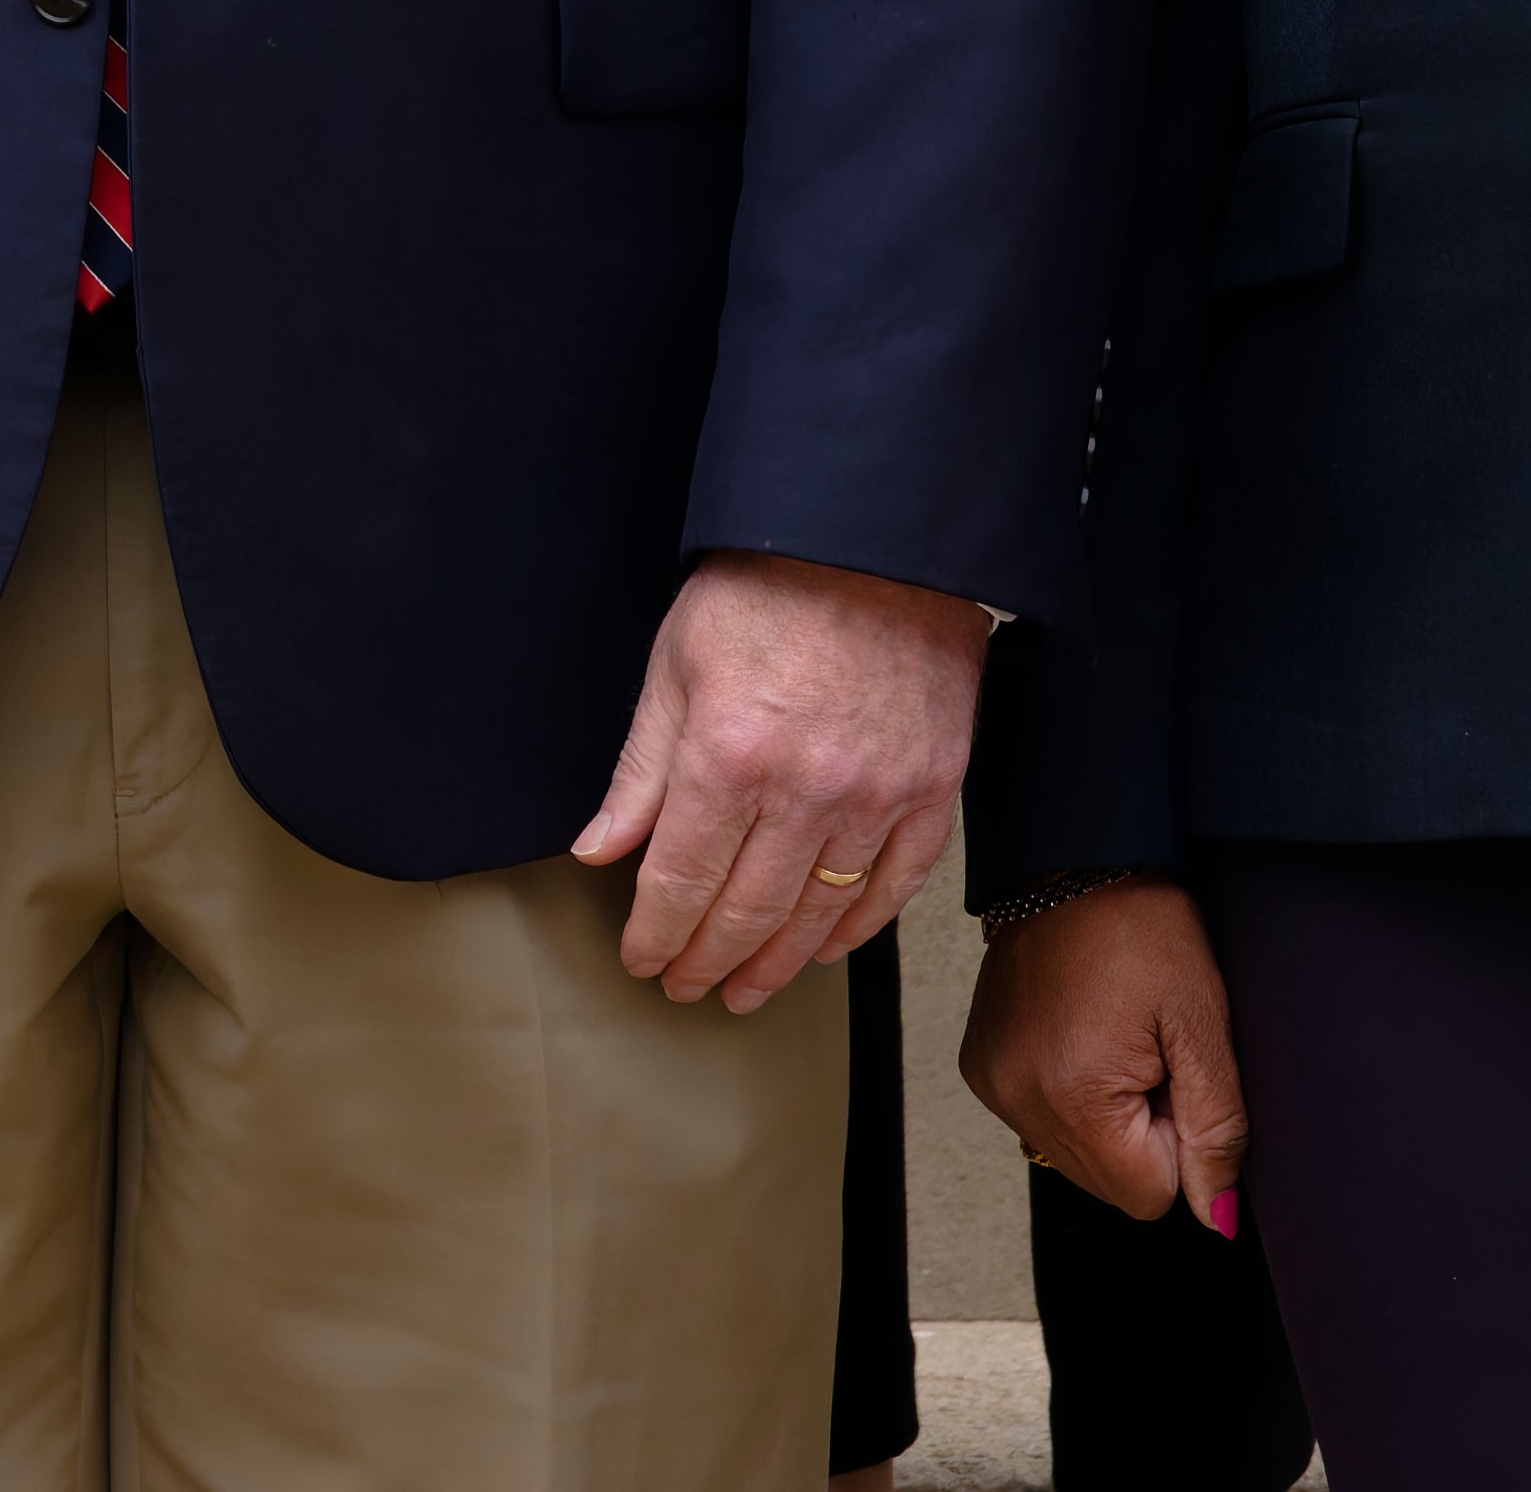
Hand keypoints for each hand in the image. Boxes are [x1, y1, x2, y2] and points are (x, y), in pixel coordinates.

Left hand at [573, 549, 982, 1011]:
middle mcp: (805, 791)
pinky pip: (893, 886)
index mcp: (728, 758)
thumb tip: (599, 851)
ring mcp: (876, 796)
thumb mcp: (674, 667)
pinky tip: (825, 947)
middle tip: (686, 987)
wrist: (872, 542)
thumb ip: (640, 773)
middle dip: (707, 962)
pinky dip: (857, 929)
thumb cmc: (764, 590)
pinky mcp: (931, 790)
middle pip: (747, 913)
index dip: (656, 934)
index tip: (641, 959)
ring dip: (776, 964)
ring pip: (820, 915)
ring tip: (745, 988)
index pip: (681, 882)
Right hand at [965, 876, 1247, 1234]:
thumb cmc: (1143, 927)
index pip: (1150, 1195)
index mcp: (1073, 1094)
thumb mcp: (1202, 1023)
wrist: (1073, 858)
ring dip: (1109, 1116)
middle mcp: (1018, 1101)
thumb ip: (1217, 1128)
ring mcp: (992, 1085)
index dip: (1178, 1140)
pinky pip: (1043, 1121)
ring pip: (1077, 1157)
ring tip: (1115, 1037)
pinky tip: (1082, 1036)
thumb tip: (1215, 1219)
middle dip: (1143, 1132)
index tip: (1172, 1069)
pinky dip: (1072, 1095)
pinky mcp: (981, 1068)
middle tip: (1148, 1050)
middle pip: (1110, 1183)